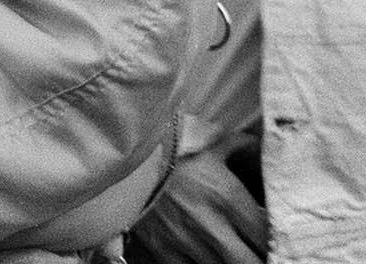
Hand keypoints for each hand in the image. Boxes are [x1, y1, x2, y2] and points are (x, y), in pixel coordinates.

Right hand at [127, 145, 264, 263]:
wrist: (118, 155)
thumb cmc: (167, 147)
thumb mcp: (207, 142)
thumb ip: (239, 147)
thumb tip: (260, 145)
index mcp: (227, 197)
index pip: (268, 236)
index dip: (277, 241)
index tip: (276, 239)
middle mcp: (211, 225)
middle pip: (251, 263)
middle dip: (258, 258)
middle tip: (257, 252)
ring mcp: (185, 241)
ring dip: (231, 261)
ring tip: (232, 252)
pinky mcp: (162, 250)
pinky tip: (205, 256)